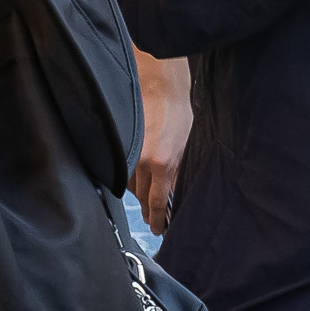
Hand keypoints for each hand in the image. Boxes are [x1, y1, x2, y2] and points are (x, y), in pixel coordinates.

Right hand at [130, 51, 190, 234]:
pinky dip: (130, 178)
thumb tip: (173, 187)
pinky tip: (135, 181)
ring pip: (131, 185)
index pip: (157, 203)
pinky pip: (124, 170)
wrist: (159, 81)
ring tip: (145, 202)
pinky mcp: (122, 144)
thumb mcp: (187, 142)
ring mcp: (130, 153)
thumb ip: (179, 167)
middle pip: (142, 198)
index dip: (157, 219)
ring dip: (138, 195)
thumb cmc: (177, 107)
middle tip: (152, 220)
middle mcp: (144, 162)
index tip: (159, 229)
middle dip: (147, 211)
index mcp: (164, 163)